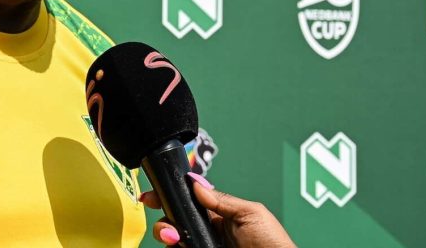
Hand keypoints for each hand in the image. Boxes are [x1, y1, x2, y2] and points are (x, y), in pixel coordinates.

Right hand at [140, 173, 294, 246]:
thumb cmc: (273, 244)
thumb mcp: (250, 213)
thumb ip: (222, 199)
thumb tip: (196, 183)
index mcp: (219, 216)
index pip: (188, 203)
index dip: (169, 197)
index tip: (152, 196)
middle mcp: (208, 233)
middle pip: (174, 222)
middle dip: (164, 221)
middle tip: (168, 228)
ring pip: (173, 241)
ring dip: (166, 236)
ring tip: (173, 239)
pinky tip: (177, 247)